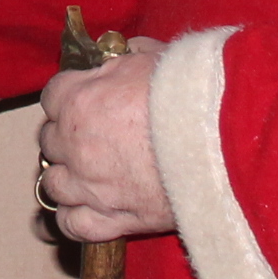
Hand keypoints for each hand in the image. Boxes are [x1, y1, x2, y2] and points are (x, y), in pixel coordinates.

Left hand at [37, 40, 174, 241]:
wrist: (227, 141)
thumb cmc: (193, 95)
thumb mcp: (156, 58)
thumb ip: (127, 58)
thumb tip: (124, 52)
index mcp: (80, 101)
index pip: (52, 96)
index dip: (69, 97)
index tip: (84, 99)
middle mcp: (77, 145)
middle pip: (50, 141)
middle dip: (66, 136)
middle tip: (90, 135)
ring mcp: (92, 186)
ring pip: (54, 185)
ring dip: (66, 177)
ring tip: (86, 172)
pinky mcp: (115, 219)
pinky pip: (74, 225)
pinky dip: (74, 218)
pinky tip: (83, 209)